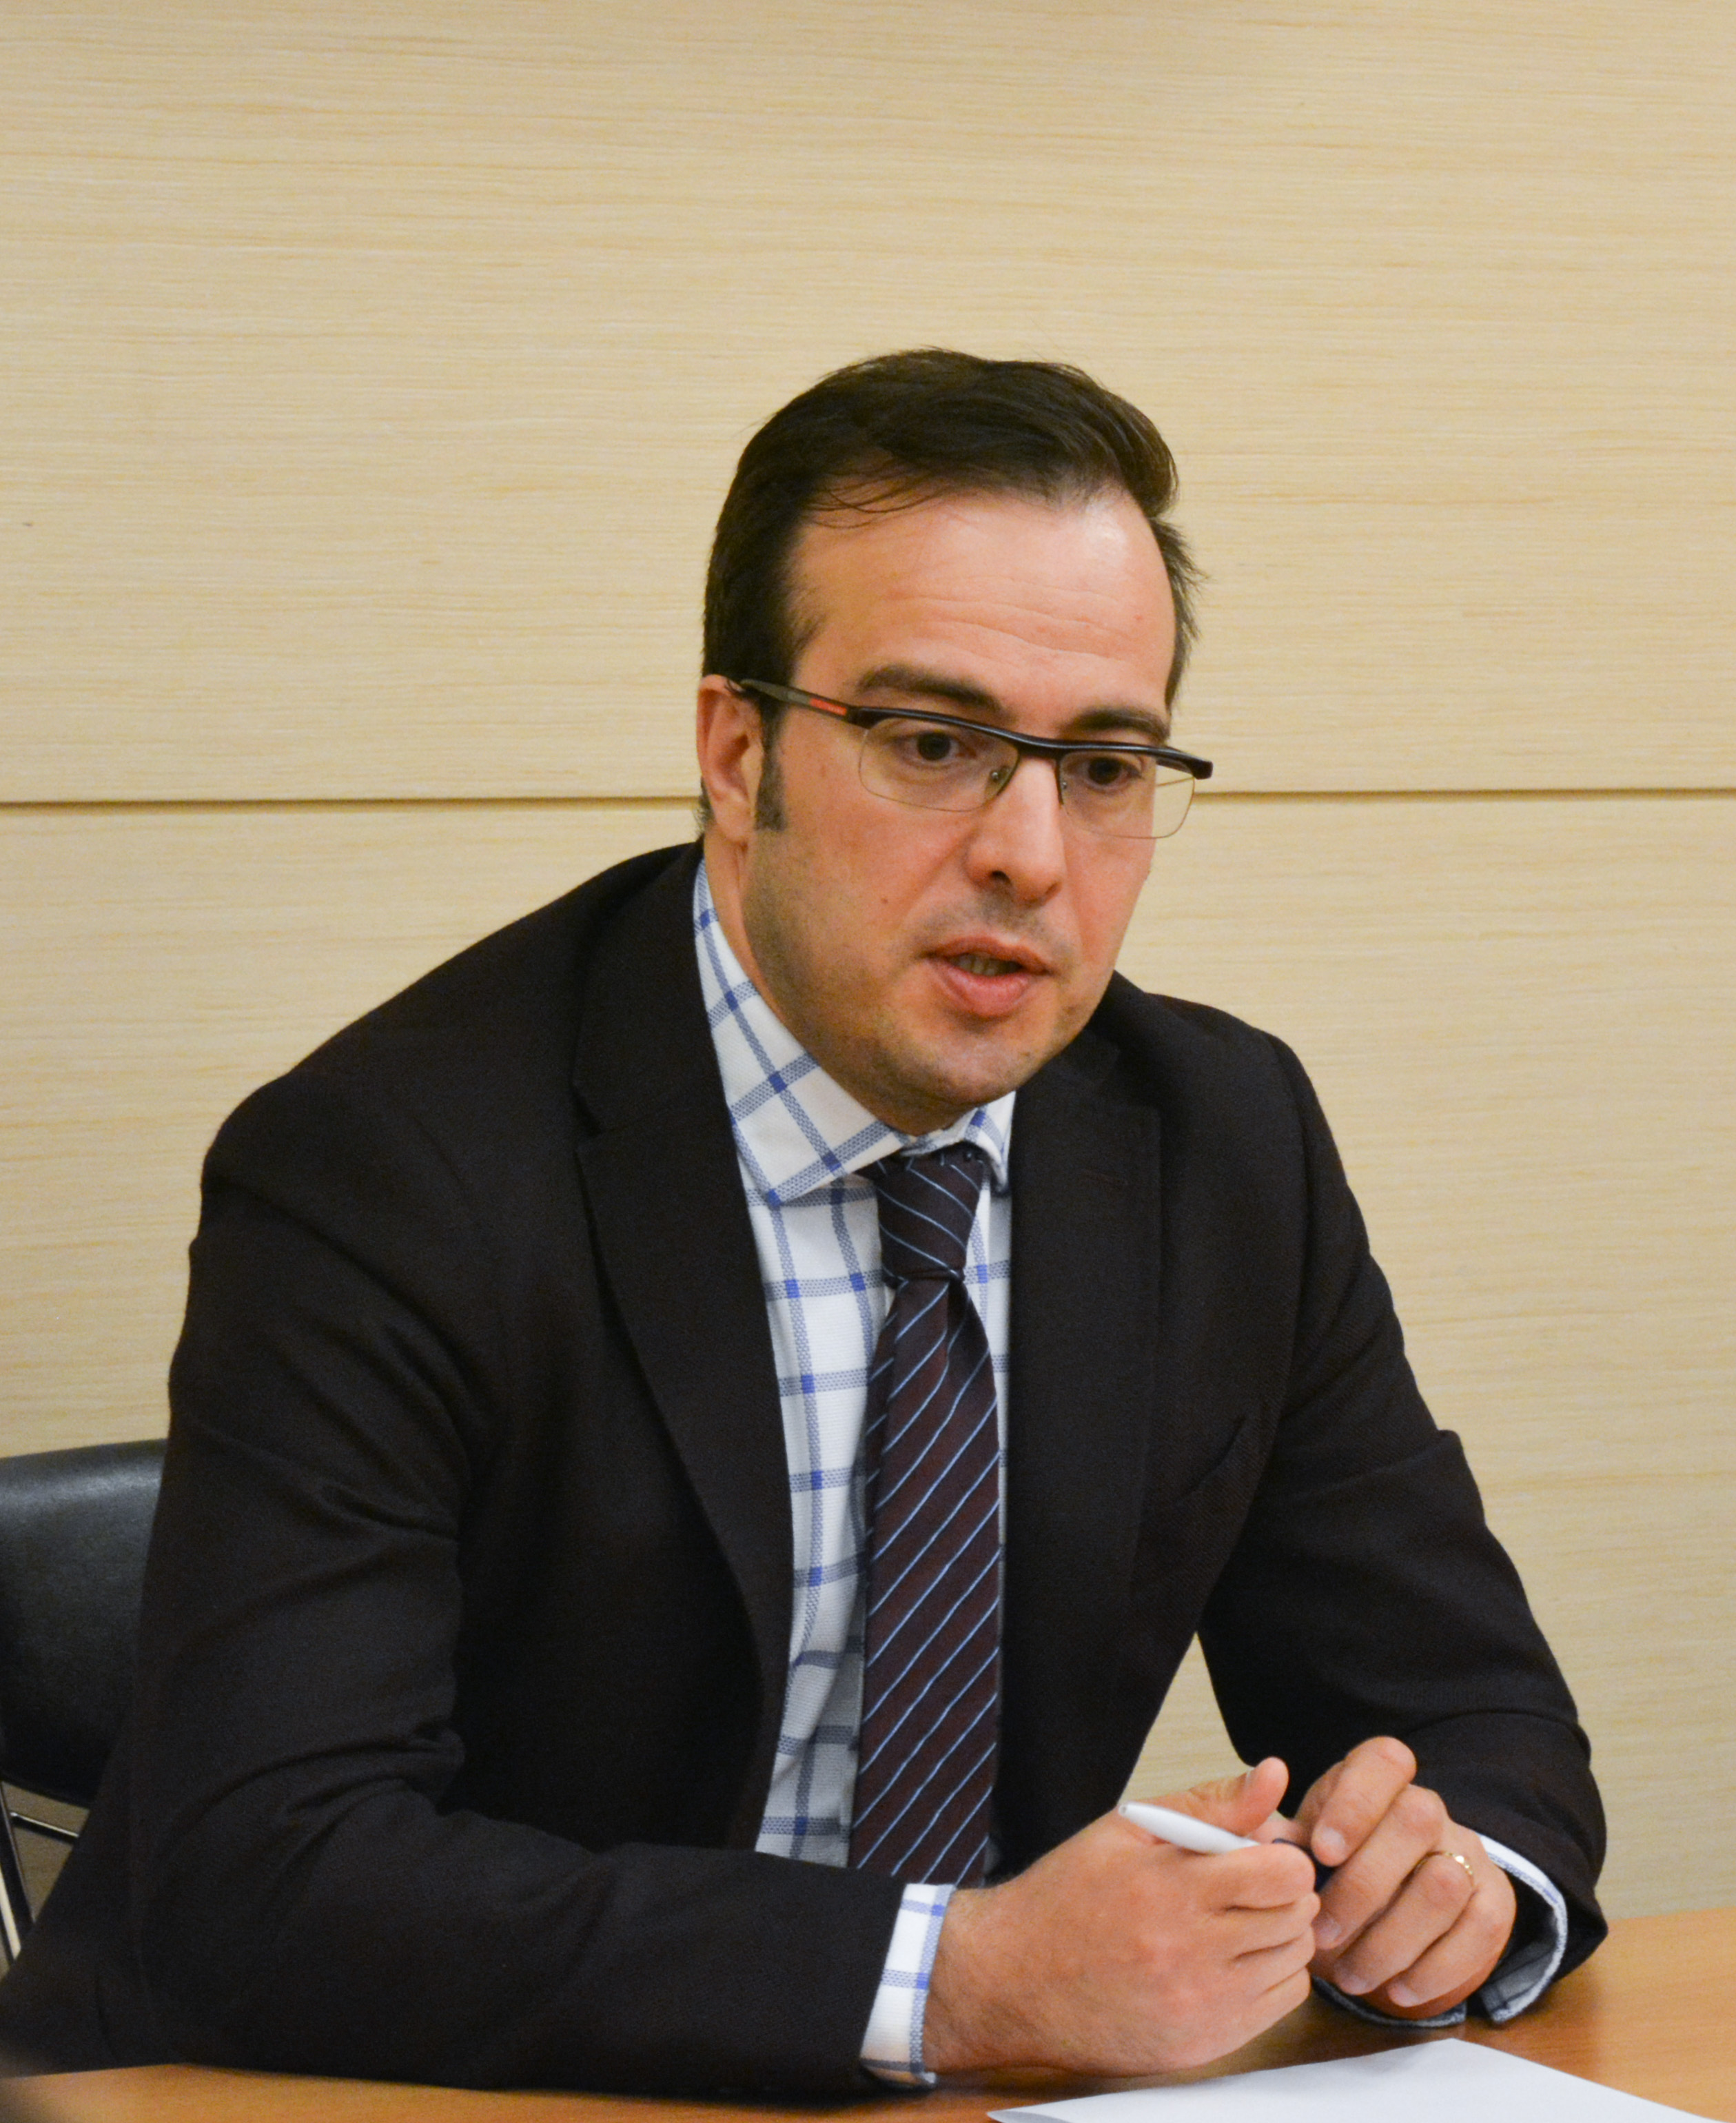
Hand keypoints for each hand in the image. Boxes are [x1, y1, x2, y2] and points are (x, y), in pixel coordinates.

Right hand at [924, 1758, 1317, 2075]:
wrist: (1013, 1979)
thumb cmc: (1068, 1895)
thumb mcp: (1129, 1828)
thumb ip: (1210, 1803)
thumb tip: (1273, 1773)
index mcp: (1173, 1890)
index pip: (1284, 1874)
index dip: (1282, 1856)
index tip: (1261, 1854)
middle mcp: (1192, 1954)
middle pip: (1297, 1918)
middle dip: (1283, 1893)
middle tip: (1248, 1886)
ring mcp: (1201, 2007)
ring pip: (1295, 1962)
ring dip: (1279, 1936)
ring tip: (1236, 1922)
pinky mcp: (1203, 2046)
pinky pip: (1280, 2006)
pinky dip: (1268, 1977)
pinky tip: (1230, 1961)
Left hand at [1293, 1736, 1516, 2017]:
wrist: (1388, 1904)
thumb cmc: (1329, 1867)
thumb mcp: (1296, 1842)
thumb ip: (1272, 1834)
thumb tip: (1257, 1838)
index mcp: (1377, 1779)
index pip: (1383, 1761)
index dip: (1355, 1801)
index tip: (1319, 1850)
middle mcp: (1429, 1808)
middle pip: (1414, 1821)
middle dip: (1363, 1885)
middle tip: (1320, 1932)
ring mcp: (1468, 1853)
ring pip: (1444, 1885)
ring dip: (1391, 1940)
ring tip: (1348, 1975)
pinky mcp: (1493, 1903)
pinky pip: (1478, 1933)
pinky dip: (1434, 1969)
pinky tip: (1394, 1990)